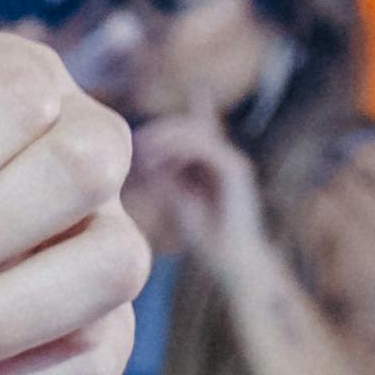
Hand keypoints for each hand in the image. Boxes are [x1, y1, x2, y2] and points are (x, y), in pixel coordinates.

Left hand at [128, 111, 259, 267]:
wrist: (231, 260)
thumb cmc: (205, 236)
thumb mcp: (176, 198)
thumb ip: (165, 176)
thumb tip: (145, 155)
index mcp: (214, 164)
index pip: (202, 127)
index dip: (186, 114)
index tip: (151, 124)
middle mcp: (225, 159)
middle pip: (193, 127)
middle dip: (163, 130)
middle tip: (139, 141)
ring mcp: (232, 162)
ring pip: (198, 132)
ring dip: (168, 137)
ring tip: (145, 149)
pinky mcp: (235, 169)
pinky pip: (205, 147)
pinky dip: (181, 149)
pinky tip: (161, 160)